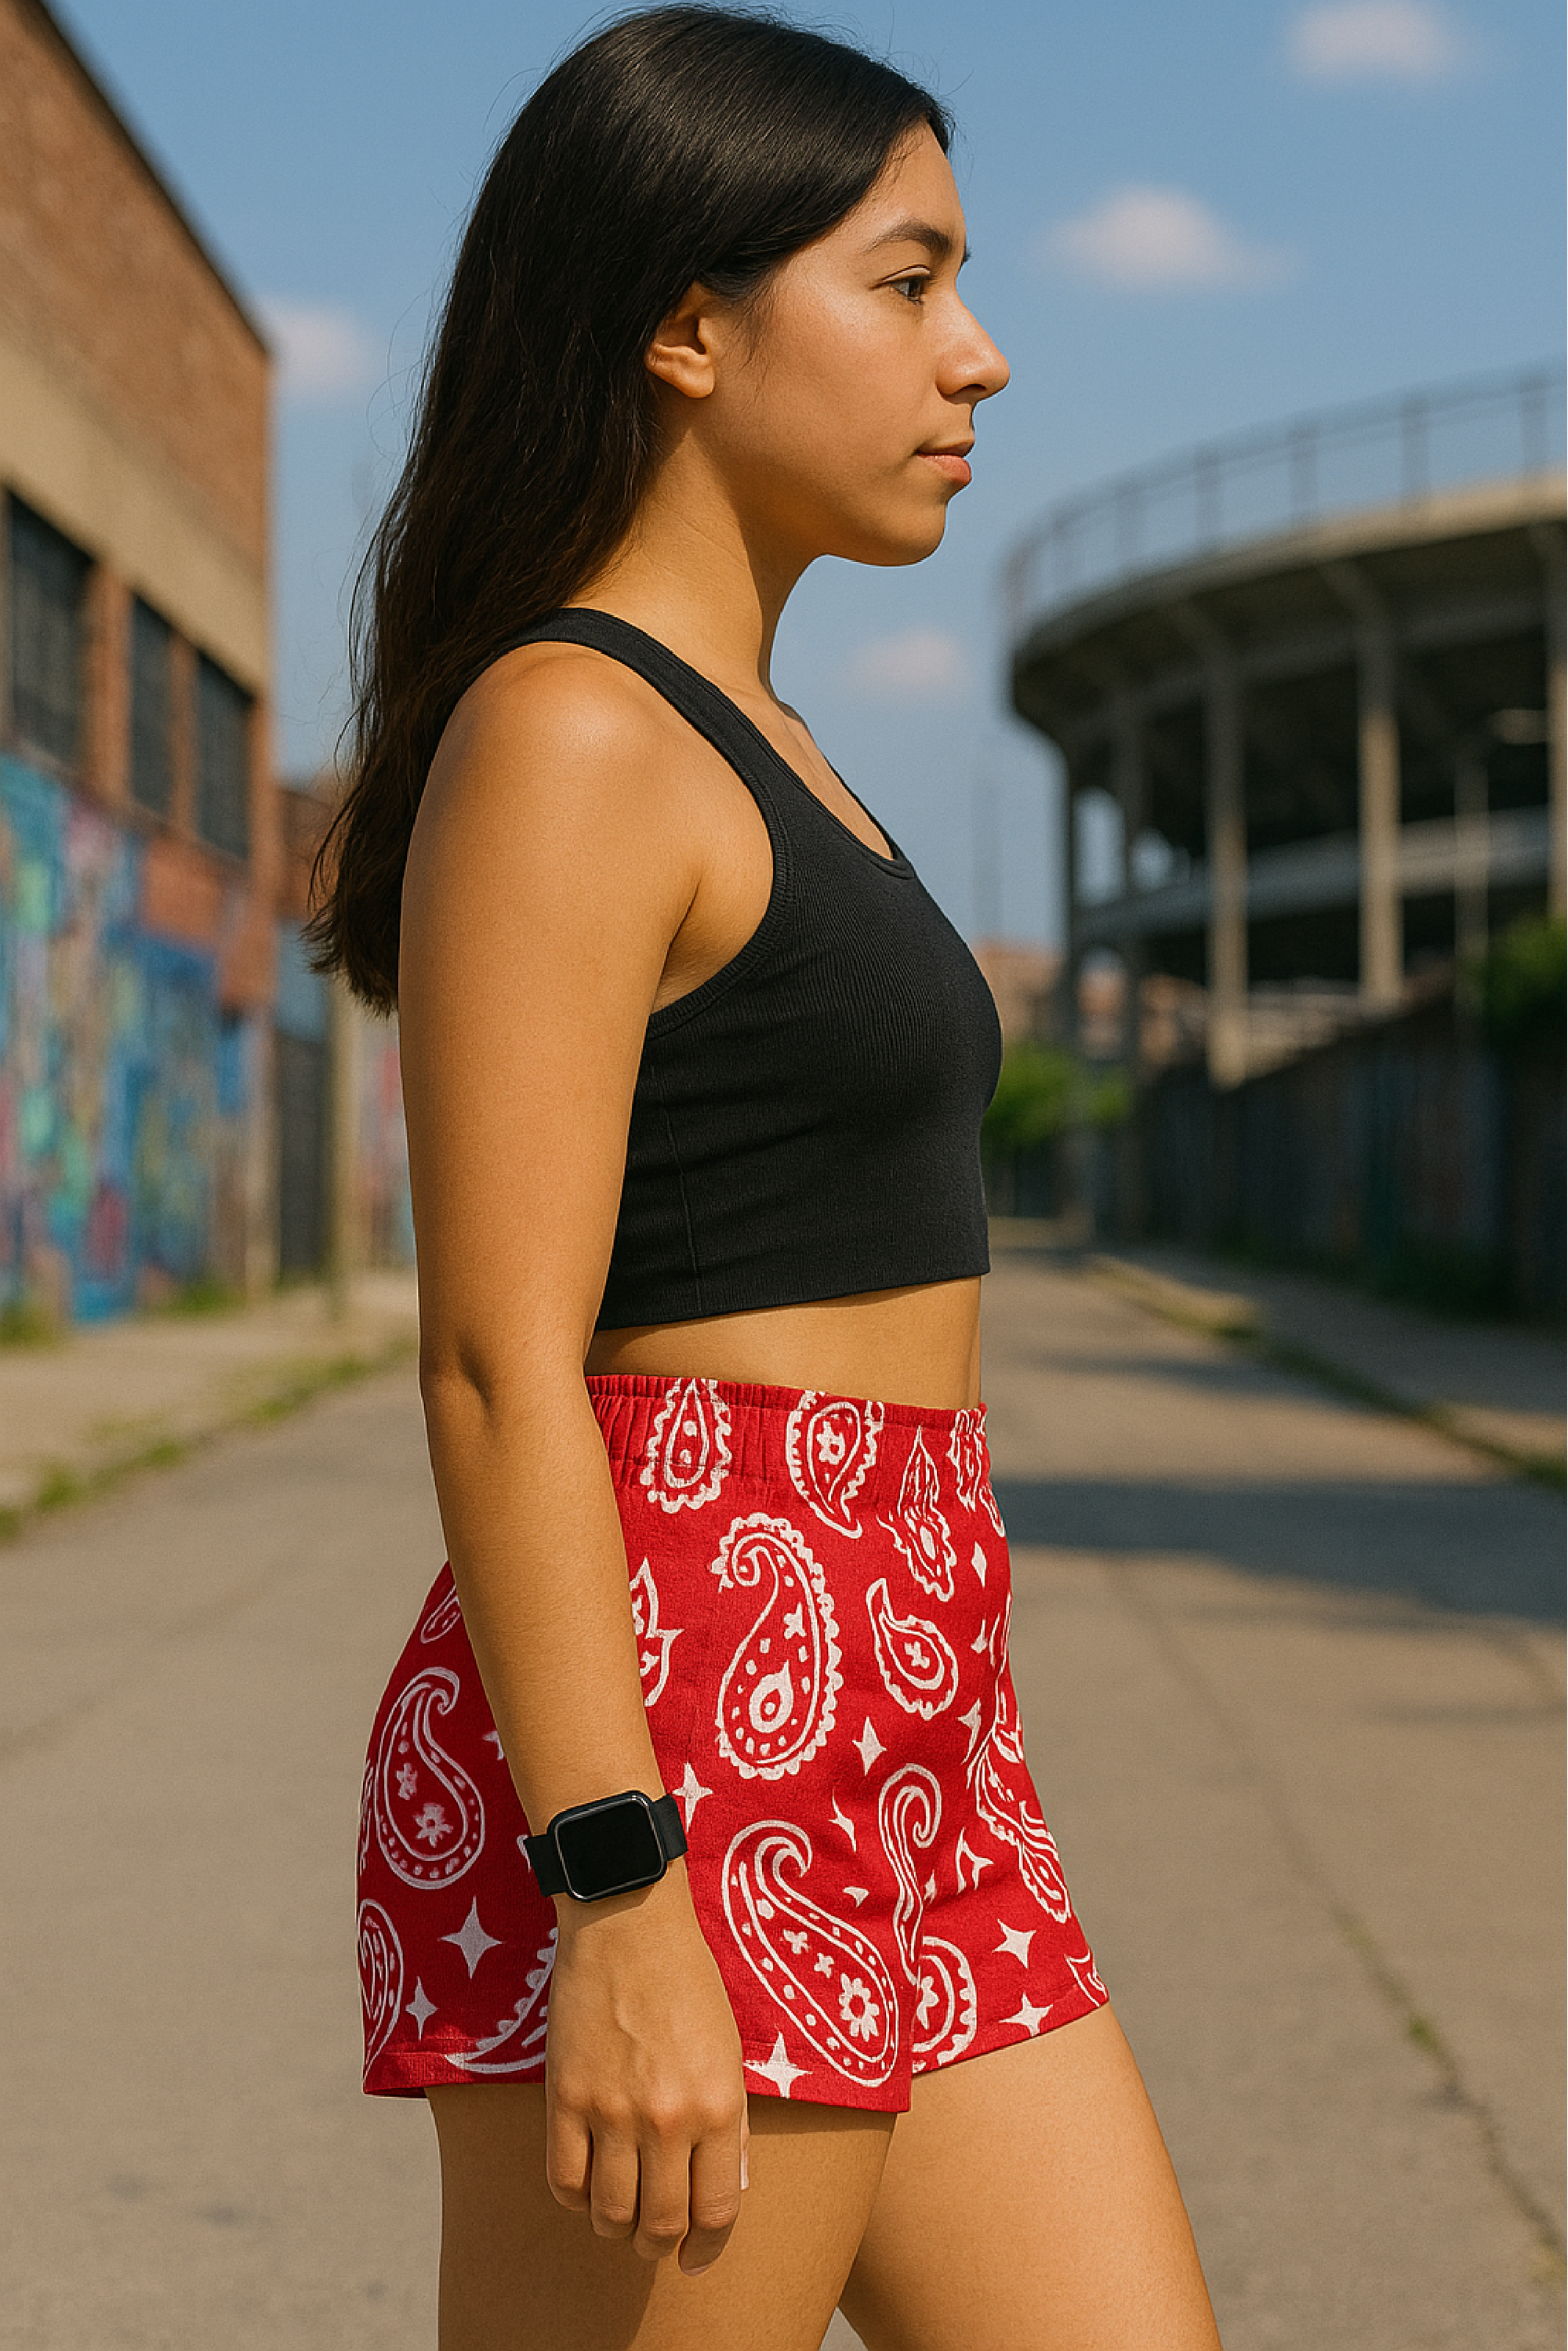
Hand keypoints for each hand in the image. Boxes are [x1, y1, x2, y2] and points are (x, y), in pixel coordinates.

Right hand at [543, 1862, 749, 2272]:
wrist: (629, 1925)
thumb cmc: (686, 1984)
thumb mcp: (728, 2052)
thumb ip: (731, 2124)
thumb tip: (727, 2188)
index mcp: (718, 2106)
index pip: (716, 2211)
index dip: (707, 2248)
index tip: (695, 2257)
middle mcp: (668, 2119)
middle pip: (660, 2225)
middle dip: (658, 2245)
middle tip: (654, 2238)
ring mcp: (612, 2111)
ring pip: (609, 2214)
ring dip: (614, 2228)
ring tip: (618, 2213)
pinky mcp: (564, 2098)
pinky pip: (562, 2181)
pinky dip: (573, 2198)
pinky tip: (584, 2182)